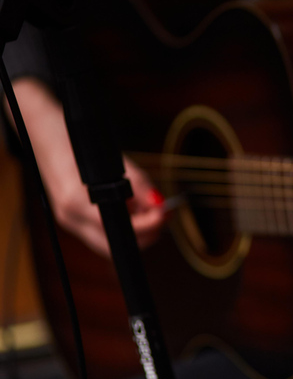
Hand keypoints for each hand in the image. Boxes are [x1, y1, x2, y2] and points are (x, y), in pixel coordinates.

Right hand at [7, 77, 165, 256]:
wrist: (41, 132)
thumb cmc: (77, 141)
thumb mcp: (113, 159)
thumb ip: (138, 184)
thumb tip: (159, 203)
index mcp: (76, 199)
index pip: (118, 228)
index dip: (147, 225)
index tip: (165, 212)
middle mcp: (69, 216)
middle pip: (115, 246)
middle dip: (146, 233)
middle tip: (165, 213)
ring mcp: (67, 220)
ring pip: (109, 244)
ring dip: (136, 231)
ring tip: (151, 208)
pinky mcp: (70, 219)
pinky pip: (100, 234)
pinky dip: (121, 227)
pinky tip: (132, 208)